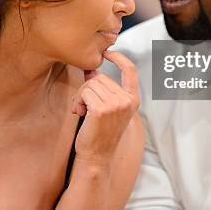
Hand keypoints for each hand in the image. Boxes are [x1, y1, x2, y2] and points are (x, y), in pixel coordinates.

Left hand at [71, 51, 139, 165]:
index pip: (130, 70)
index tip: (107, 52)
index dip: (119, 57)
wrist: (96, 157)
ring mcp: (116, 104)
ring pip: (90, 84)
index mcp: (132, 99)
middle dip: (88, 89)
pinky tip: (79, 113)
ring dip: (81, 97)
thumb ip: (104, 89)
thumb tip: (91, 69)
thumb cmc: (100, 133)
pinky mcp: (102, 109)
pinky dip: (77, 101)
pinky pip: (84, 92)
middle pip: (101, 78)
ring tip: (83, 112)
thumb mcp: (109, 108)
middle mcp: (127, 100)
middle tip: (84, 107)